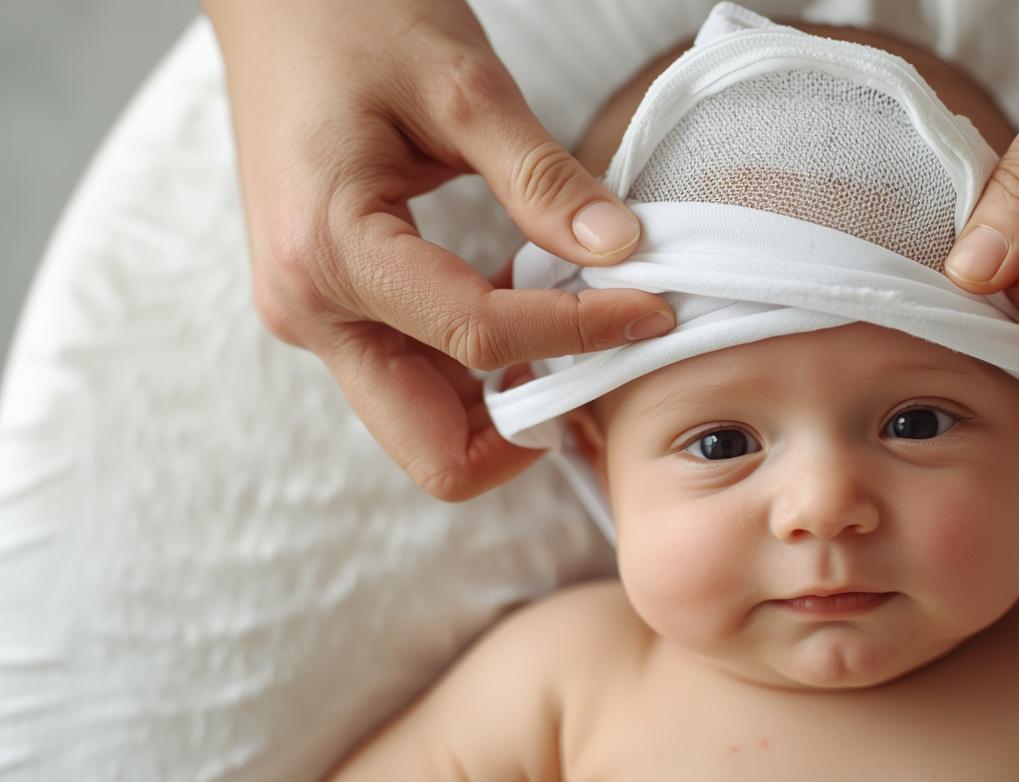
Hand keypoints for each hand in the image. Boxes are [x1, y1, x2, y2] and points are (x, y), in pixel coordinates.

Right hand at [205, 0, 674, 498]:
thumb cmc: (348, 16)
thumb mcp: (461, 85)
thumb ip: (542, 178)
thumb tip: (623, 249)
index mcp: (328, 253)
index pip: (481, 340)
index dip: (582, 335)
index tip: (655, 310)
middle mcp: (310, 309)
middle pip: (434, 449)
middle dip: (528, 433)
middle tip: (608, 371)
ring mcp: (316, 316)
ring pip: (426, 426)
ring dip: (508, 406)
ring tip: (582, 336)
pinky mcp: (334, 305)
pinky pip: (416, 375)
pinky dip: (482, 369)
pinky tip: (532, 306)